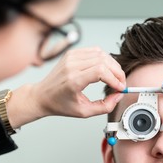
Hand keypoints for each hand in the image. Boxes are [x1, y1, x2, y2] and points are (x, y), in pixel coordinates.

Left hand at [8, 47, 125, 127]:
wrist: (42, 96)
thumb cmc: (59, 104)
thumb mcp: (84, 112)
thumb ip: (104, 106)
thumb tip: (118, 96)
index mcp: (73, 80)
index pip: (101, 71)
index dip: (115, 79)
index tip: (120, 88)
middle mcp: (72, 65)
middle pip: (104, 61)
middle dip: (117, 72)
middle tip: (121, 83)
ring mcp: (71, 57)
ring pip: (101, 54)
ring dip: (112, 65)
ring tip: (115, 77)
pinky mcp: (72, 53)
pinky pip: (94, 51)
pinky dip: (104, 59)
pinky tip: (106, 69)